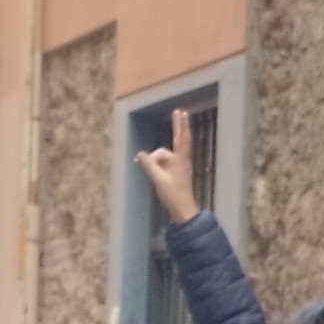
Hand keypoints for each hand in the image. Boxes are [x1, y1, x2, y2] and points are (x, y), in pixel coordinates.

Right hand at [135, 108, 198, 224]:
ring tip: (152, 174)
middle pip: (179, 139)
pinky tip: (147, 168)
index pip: (181, 139)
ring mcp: (179, 166)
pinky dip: (155, 165)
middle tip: (179, 111)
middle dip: (178, 126)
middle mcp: (182, 161)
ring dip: (154, 160)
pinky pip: (163, 163)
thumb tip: (140, 154)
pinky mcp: (176, 172)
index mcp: (180, 161)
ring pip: (163, 155)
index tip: (181, 113)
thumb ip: (148, 165)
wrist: (183, 211)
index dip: (180, 126)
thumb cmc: (173, 196)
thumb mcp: (158, 180)